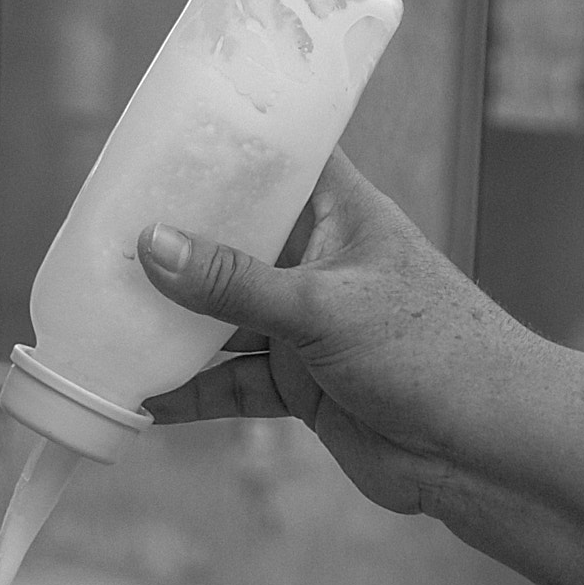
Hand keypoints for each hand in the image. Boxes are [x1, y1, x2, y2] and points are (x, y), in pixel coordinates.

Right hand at [136, 150, 540, 517]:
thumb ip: (234, 283)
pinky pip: (232, 382)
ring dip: (173, 324)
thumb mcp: (323, 306)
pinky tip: (143, 397)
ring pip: (223, 317)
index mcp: (339, 211)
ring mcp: (308, 326)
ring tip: (104, 316)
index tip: (156, 135)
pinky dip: (191, 391)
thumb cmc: (431, 350)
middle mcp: (319, 261)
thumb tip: (150, 246)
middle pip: (233, 240)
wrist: (483, 449)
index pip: (276, 156)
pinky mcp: (302, 386)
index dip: (221, 143)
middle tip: (100, 234)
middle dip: (174, 243)